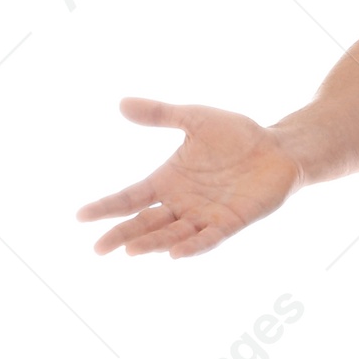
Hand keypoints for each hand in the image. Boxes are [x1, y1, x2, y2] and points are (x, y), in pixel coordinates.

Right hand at [78, 98, 301, 258]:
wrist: (279, 147)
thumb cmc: (237, 135)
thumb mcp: (194, 119)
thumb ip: (160, 114)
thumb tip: (121, 104)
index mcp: (167, 181)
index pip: (130, 198)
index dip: (106, 207)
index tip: (80, 216)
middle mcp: (182, 203)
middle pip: (145, 223)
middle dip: (122, 235)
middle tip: (98, 248)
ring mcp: (205, 215)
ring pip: (172, 234)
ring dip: (151, 243)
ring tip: (129, 251)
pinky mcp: (231, 222)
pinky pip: (208, 238)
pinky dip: (192, 246)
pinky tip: (174, 254)